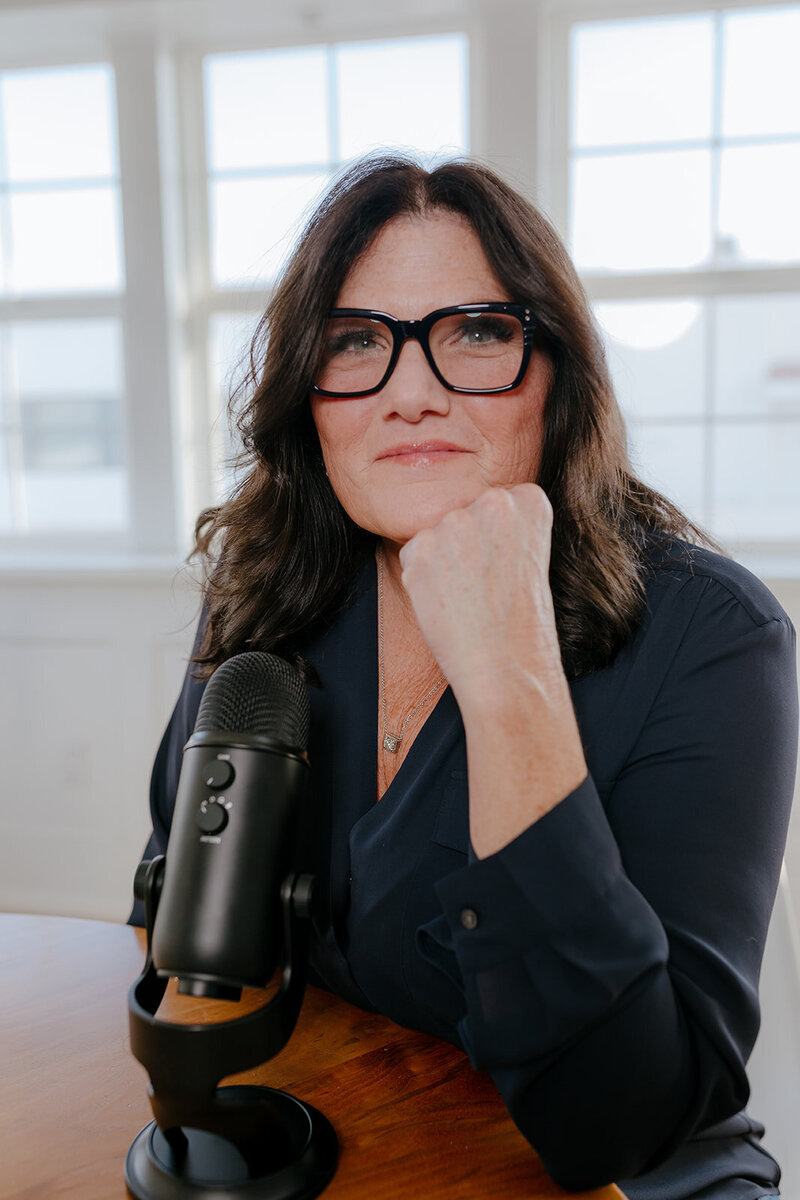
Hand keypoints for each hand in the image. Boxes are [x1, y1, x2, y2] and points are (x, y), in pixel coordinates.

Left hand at [398, 484, 561, 712]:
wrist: (505, 665)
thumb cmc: (523, 624)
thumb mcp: (532, 558)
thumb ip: (504, 528)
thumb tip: (469, 521)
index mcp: (529, 501)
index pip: (501, 502)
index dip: (499, 539)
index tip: (507, 566)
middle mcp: (492, 502)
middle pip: (466, 514)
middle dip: (468, 545)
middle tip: (485, 585)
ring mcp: (454, 524)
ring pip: (438, 534)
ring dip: (444, 560)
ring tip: (467, 597)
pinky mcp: (421, 549)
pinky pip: (414, 554)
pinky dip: (422, 577)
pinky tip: (446, 602)